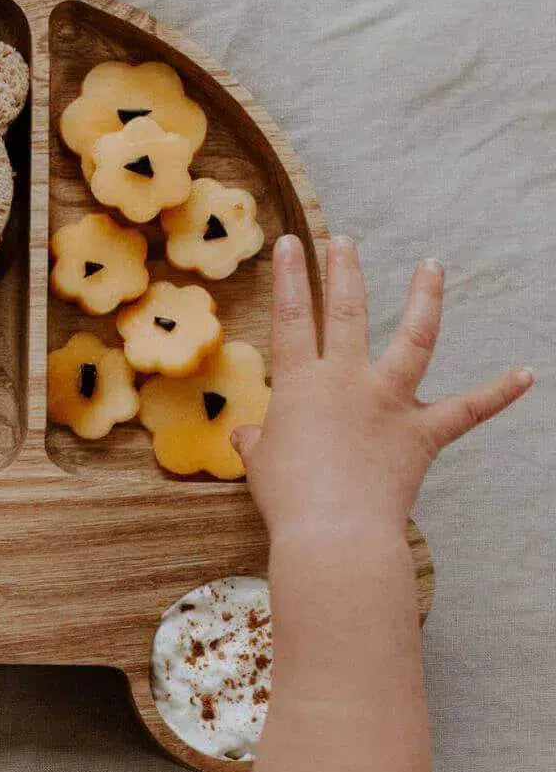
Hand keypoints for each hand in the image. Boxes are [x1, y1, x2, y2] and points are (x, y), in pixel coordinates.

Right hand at [232, 234, 532, 538]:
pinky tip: (527, 374)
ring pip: (413, 338)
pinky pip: (468, 409)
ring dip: (425, 299)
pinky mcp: (423, 433)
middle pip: (347, 313)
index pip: (290, 319)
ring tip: (432, 266)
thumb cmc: (289, 497)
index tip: (289, 245)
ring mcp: (389, 402)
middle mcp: (347, 380)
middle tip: (345, 241)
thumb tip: (245, 435)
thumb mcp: (259, 463)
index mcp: (301, 384)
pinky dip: (499, 392)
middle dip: (344, 271)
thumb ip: (255, 441)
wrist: (334, 531)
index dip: (288, 278)